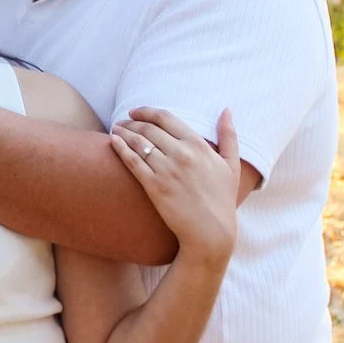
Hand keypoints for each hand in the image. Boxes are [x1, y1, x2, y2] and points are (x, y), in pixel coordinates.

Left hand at [110, 108, 240, 265]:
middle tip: (122, 122)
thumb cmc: (222, 200)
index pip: (166, 118)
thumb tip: (226, 110)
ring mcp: (166, 169)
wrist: (211, 231)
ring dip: (123, 132)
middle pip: (148, 128)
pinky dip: (120, 148)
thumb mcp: (231, 165)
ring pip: (138, 142)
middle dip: (132, 122)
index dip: (146, 111)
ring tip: (115, 129)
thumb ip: (229, 136)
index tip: (136, 112)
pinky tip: (113, 142)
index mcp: (198, 145)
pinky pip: (133, 161)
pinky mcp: (154, 186)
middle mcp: (181, 153)